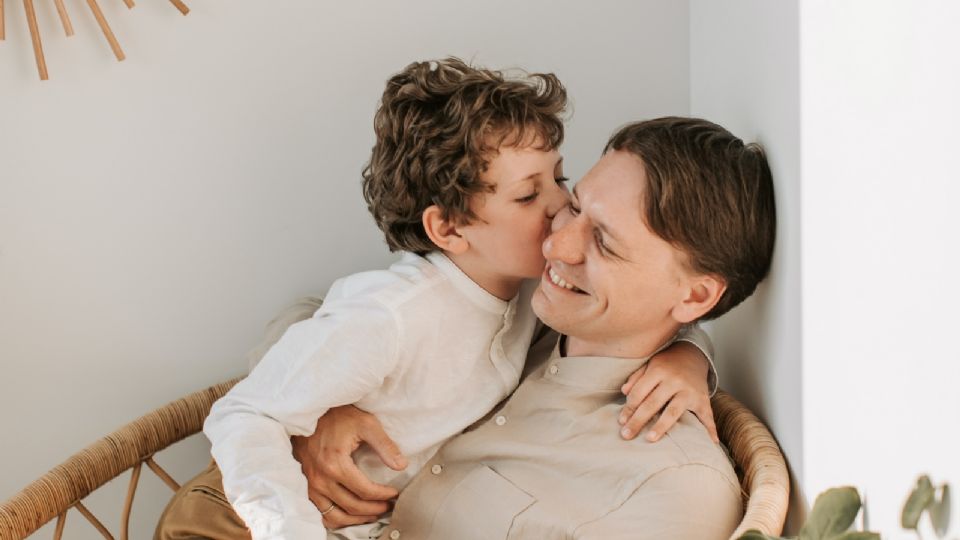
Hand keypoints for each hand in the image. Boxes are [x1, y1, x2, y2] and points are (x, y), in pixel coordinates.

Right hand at [291, 405, 408, 528]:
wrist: (309, 412)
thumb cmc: (338, 416)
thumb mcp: (366, 424)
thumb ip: (385, 446)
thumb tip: (402, 465)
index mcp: (335, 464)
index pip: (365, 490)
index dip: (383, 495)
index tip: (394, 493)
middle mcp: (320, 479)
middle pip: (352, 506)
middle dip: (374, 509)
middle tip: (388, 505)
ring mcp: (311, 485)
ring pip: (336, 516)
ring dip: (356, 519)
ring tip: (372, 513)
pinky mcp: (305, 486)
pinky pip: (321, 512)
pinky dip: (337, 518)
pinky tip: (350, 514)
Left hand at [617, 341, 718, 442]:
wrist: (693, 356)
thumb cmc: (666, 364)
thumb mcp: (649, 364)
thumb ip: (636, 378)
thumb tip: (624, 392)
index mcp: (658, 371)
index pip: (640, 392)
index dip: (629, 408)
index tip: (621, 422)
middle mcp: (674, 380)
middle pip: (653, 403)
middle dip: (638, 420)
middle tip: (626, 435)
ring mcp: (690, 391)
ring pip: (673, 411)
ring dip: (660, 426)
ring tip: (649, 439)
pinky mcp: (703, 399)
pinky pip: (707, 416)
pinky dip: (710, 430)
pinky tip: (710, 443)